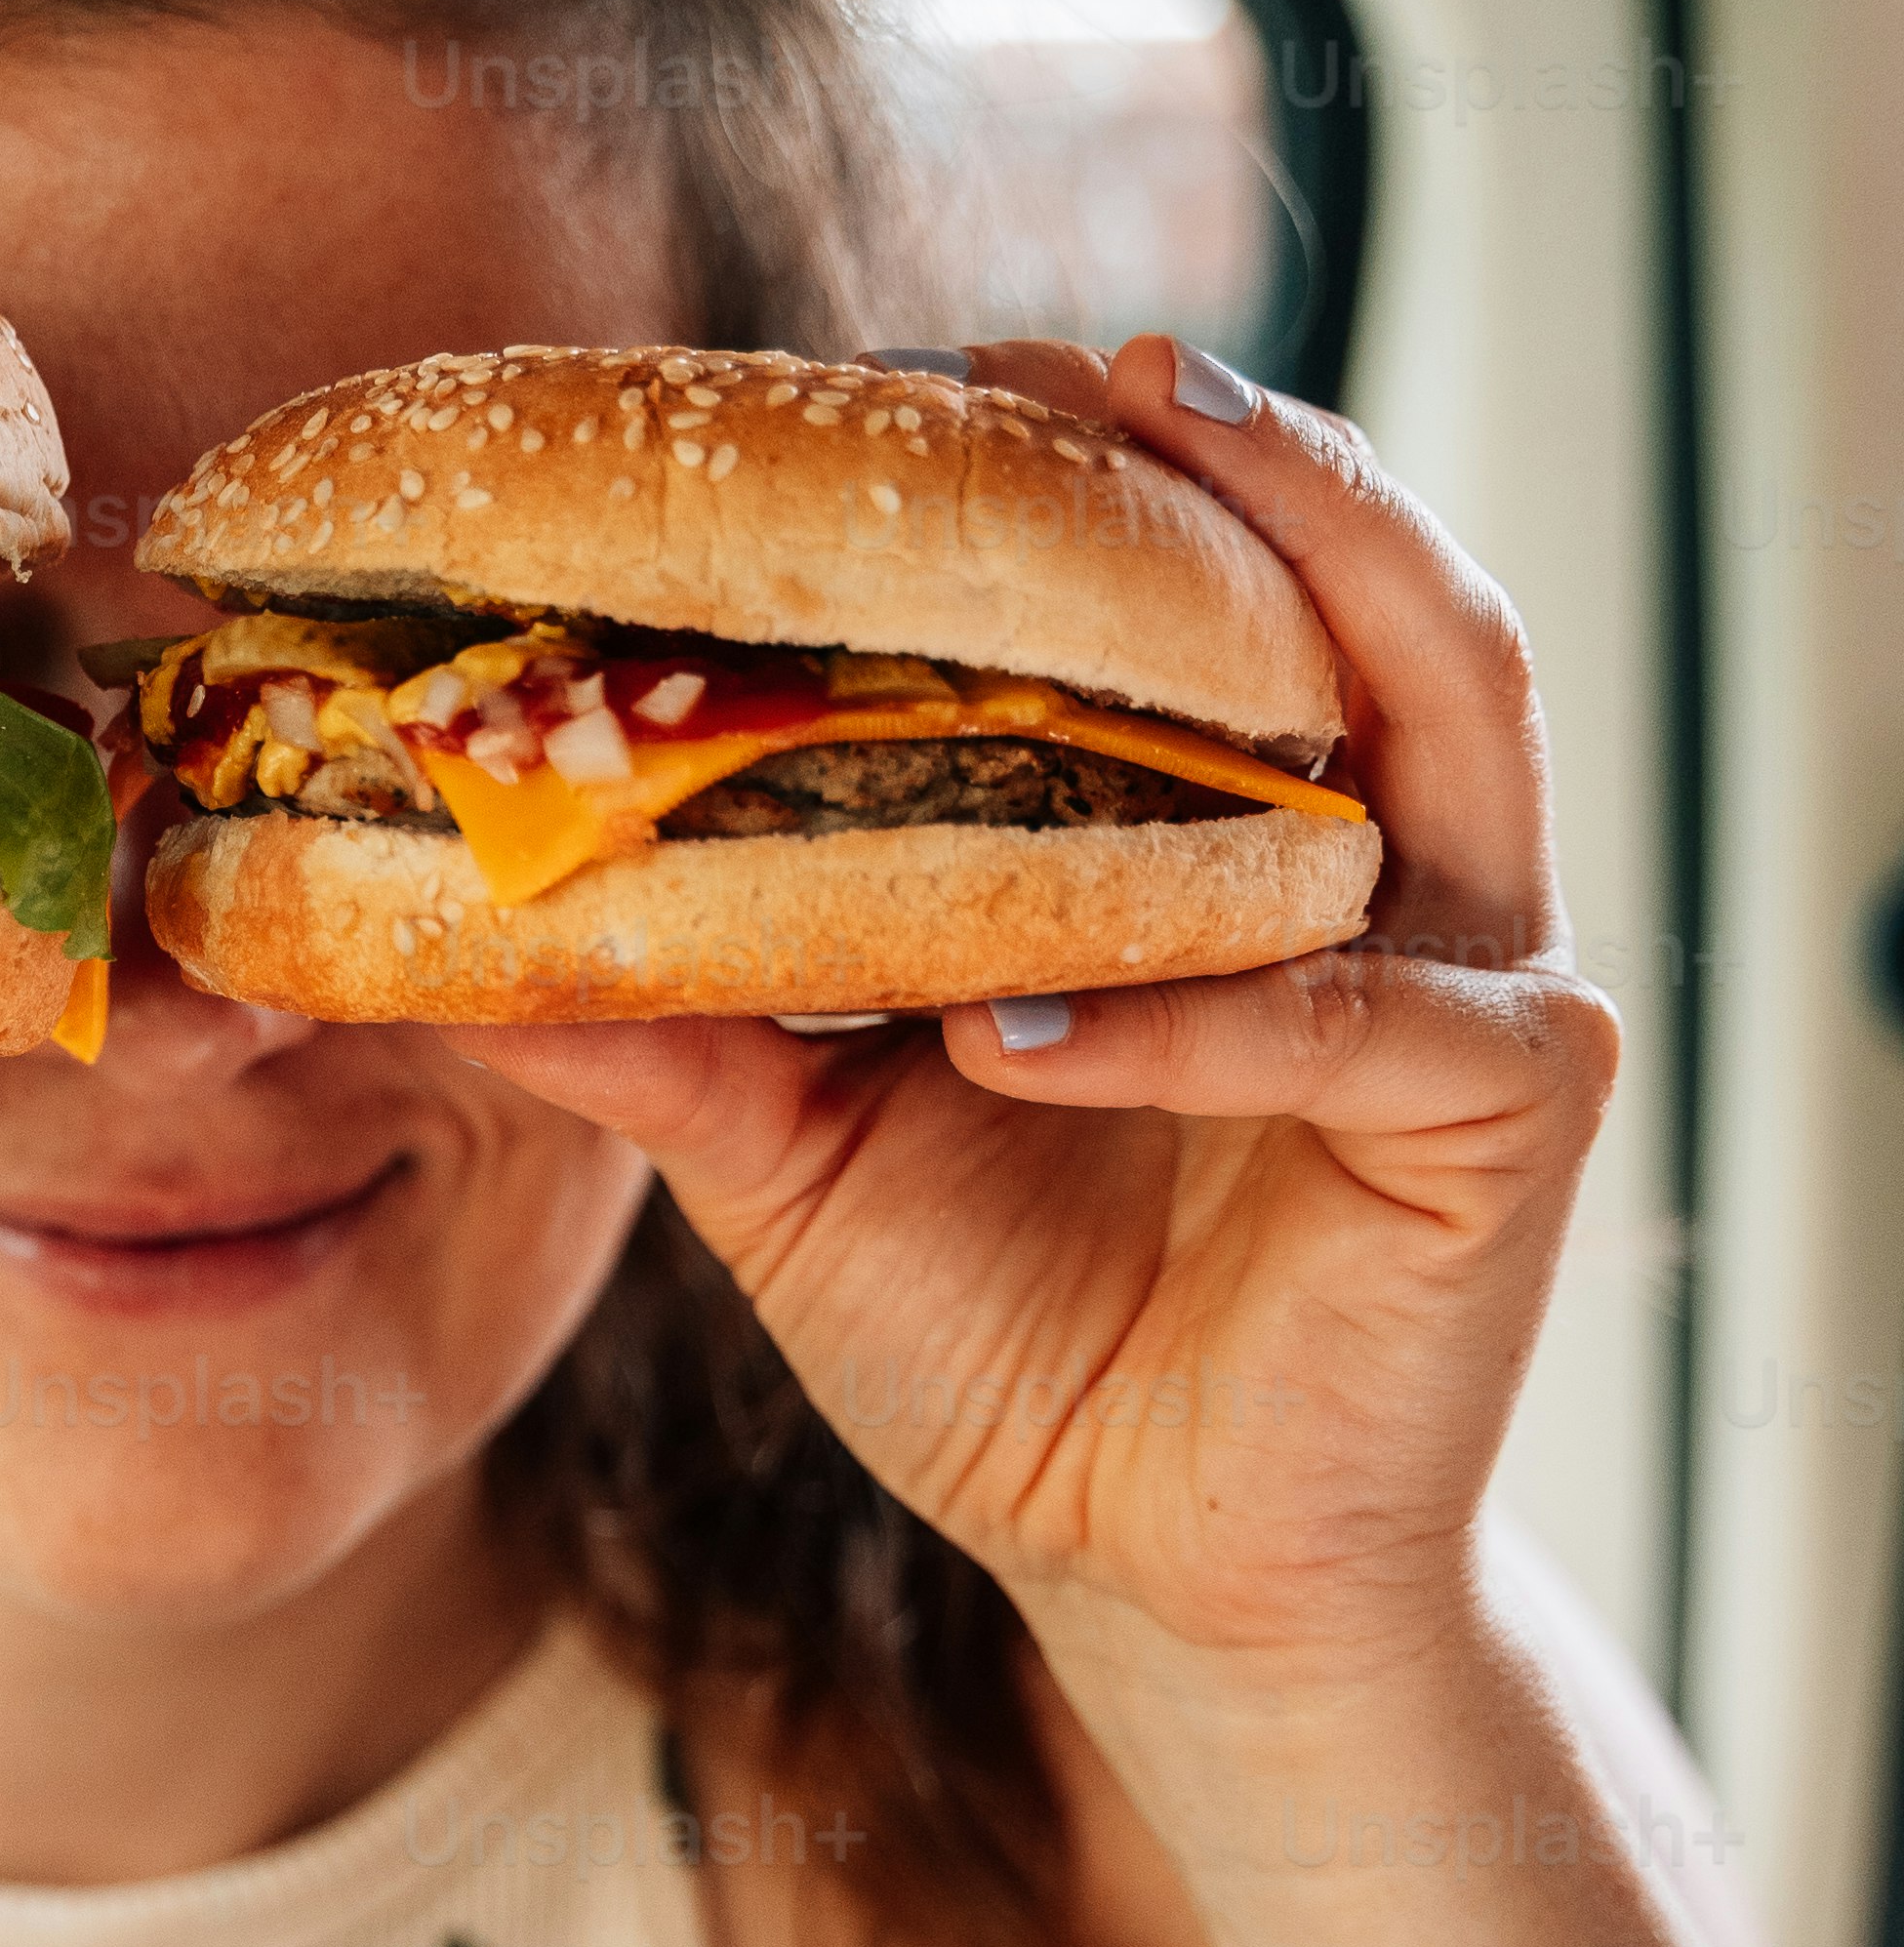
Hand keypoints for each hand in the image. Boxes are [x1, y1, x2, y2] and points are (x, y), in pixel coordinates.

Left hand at [463, 337, 1619, 1722]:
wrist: (1149, 1580)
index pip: (1199, 606)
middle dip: (1235, 461)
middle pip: (1357, 596)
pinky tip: (1022, 1026)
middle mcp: (1383, 875)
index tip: (925, 371)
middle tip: (1079, 367)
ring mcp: (1472, 978)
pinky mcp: (1508, 1113)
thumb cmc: (1010, 1350)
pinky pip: (1357, 1018)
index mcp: (1238, 848)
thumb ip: (668, 1029)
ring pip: (1438, 717)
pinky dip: (1192, 1015)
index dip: (1081, 474)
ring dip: (1295, 593)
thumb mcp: (797, 1161)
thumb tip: (437, 921)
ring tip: (1151, 487)